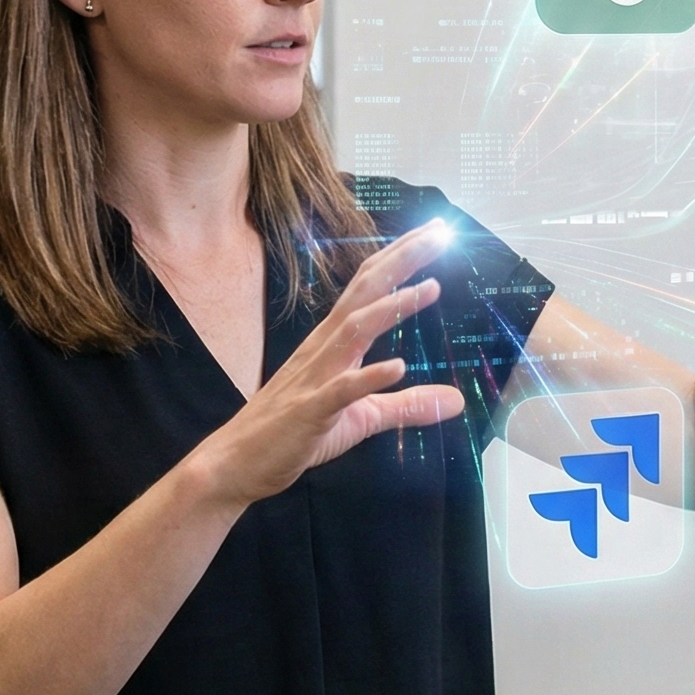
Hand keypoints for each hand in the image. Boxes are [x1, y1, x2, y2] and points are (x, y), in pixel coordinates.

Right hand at [196, 220, 464, 507]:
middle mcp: (325, 348)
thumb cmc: (295, 433)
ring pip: (354, 330)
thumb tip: (456, 400)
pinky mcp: (311, 410)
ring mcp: (315, 376)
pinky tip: (398, 366)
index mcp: (334, 343)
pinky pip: (341, 390)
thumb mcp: (364, 417)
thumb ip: (409, 405)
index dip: (403, 259)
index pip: (371, 288)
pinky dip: (369, 376)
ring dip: (391, 307)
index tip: (437, 232)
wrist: (237, 462)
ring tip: (430, 287)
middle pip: (366, 293)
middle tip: (441, 233)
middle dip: (403, 261)